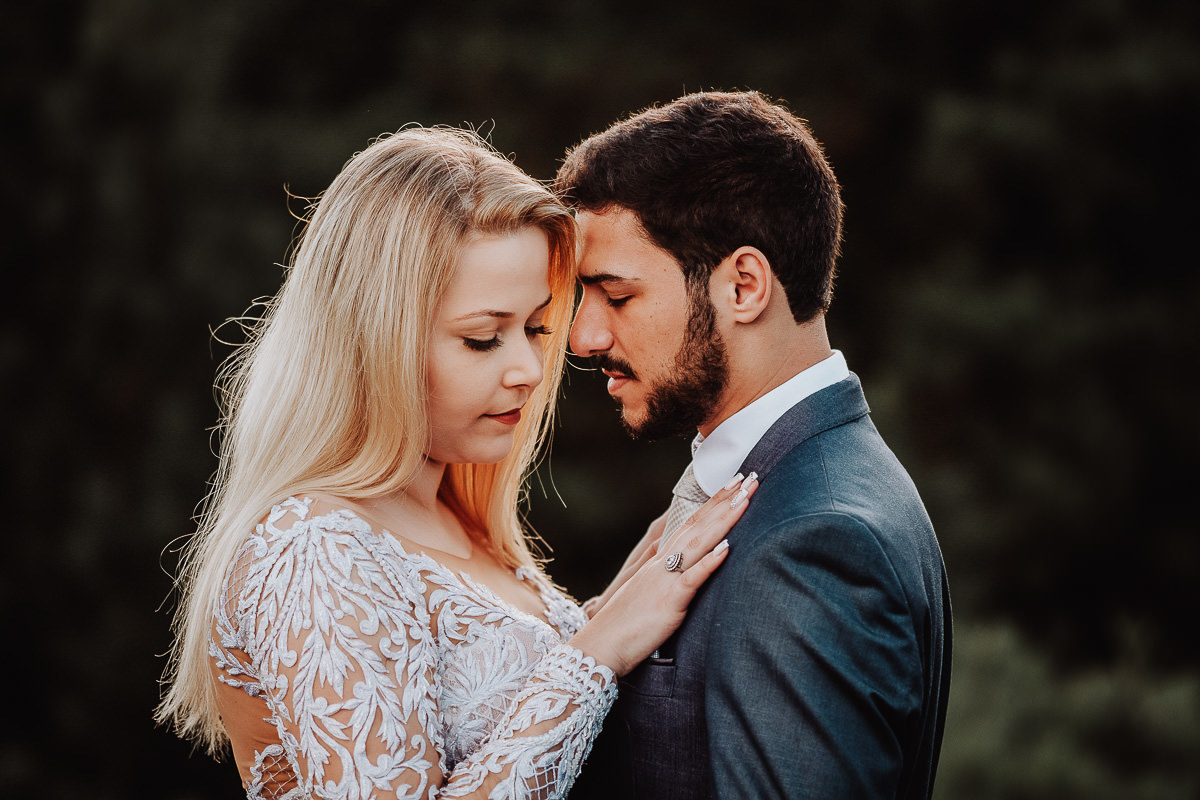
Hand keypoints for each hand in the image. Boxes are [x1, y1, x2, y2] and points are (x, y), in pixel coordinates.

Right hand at [570, 474, 757, 675]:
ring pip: (698, 542)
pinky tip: (727, 546)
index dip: (714, 503)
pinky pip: (691, 578)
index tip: (734, 483)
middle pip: (698, 524)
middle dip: (726, 500)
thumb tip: (688, 570)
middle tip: (750, 476)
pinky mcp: (669, 602)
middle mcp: (663, 564)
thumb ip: (669, 580)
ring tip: (745, 498)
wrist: (600, 645)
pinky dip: (709, 561)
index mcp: (660, 562)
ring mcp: (665, 580)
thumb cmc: (626, 627)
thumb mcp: (651, 596)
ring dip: (724, 519)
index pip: (691, 524)